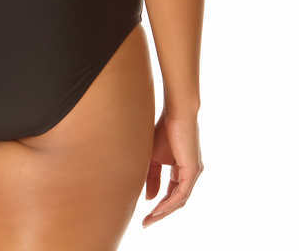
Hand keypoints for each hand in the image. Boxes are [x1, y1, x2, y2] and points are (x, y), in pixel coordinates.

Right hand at [143, 110, 202, 226]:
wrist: (177, 113)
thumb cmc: (164, 129)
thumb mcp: (153, 156)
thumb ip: (152, 177)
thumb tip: (150, 198)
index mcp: (181, 170)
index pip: (170, 193)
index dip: (157, 204)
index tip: (144, 213)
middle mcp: (190, 174)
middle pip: (176, 200)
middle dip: (160, 213)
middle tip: (146, 223)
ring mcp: (193, 173)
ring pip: (179, 200)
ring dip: (164, 211)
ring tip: (149, 219)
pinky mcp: (192, 171)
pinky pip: (181, 194)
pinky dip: (169, 202)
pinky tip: (157, 208)